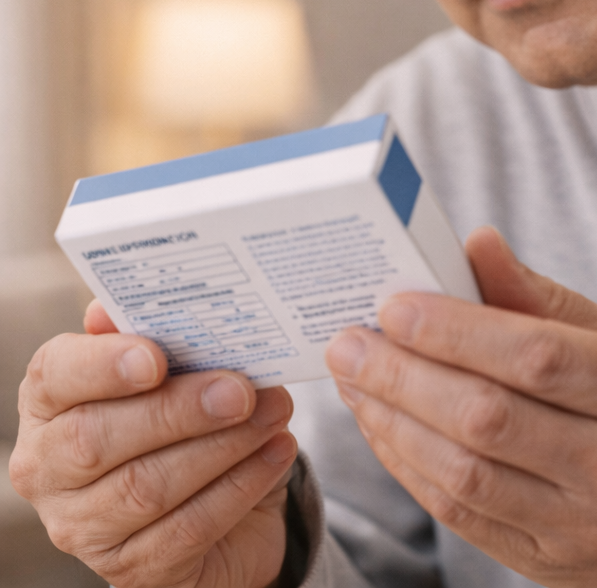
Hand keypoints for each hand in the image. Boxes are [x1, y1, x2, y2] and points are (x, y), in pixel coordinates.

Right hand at [9, 301, 297, 587]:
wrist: (217, 502)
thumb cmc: (185, 415)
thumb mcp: (176, 370)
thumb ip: (156, 332)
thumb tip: (118, 303)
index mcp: (52, 400)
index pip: (56, 376)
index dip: (101, 367)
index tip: (156, 358)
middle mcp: (50, 467)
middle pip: (98, 440)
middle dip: (178, 410)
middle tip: (242, 389)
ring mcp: (85, 527)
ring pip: (146, 487)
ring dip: (223, 446)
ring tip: (274, 413)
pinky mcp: (134, 570)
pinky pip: (187, 528)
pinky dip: (241, 485)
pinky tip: (278, 451)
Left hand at [325, 227, 596, 587]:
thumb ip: (547, 299)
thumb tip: (476, 245)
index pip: (537, 357)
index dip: (456, 330)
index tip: (395, 304)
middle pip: (488, 419)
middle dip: (403, 376)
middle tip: (349, 342)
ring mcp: (585, 527)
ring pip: (466, 475)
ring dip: (394, 424)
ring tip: (355, 381)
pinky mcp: (552, 563)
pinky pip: (464, 517)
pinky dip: (412, 469)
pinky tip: (386, 428)